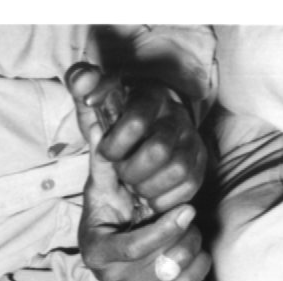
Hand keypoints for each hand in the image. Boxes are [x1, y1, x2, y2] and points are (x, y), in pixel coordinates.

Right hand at [67, 63, 208, 280]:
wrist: (108, 254)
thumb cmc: (108, 210)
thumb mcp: (102, 183)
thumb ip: (102, 151)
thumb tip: (93, 100)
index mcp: (95, 249)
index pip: (132, 248)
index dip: (163, 231)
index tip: (188, 209)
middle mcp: (110, 276)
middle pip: (160, 263)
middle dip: (182, 237)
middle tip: (190, 216)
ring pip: (175, 274)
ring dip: (190, 248)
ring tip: (187, 231)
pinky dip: (198, 267)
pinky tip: (194, 250)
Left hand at [68, 64, 206, 212]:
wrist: (135, 145)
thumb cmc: (112, 126)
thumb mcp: (92, 107)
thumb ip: (82, 87)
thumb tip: (84, 78)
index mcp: (150, 95)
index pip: (136, 121)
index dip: (115, 145)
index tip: (106, 153)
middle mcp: (176, 114)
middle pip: (158, 150)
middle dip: (132, 171)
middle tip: (121, 172)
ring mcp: (192, 139)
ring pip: (178, 170)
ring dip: (149, 186)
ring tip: (136, 184)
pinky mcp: (200, 164)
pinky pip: (189, 187)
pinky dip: (164, 199)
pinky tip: (150, 193)